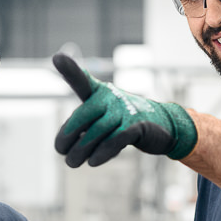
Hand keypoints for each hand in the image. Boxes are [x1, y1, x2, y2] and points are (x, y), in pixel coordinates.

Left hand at [53, 51, 196, 168]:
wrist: (163, 126)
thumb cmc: (124, 122)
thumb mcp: (102, 119)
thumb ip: (83, 128)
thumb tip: (64, 146)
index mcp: (100, 93)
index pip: (82, 81)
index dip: (70, 69)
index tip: (57, 57)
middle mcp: (111, 98)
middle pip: (83, 116)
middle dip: (68, 136)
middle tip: (60, 151)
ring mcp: (125, 110)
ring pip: (97, 131)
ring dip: (81, 150)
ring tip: (72, 163)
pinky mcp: (138, 126)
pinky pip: (115, 140)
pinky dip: (102, 152)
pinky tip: (93, 162)